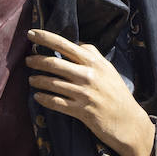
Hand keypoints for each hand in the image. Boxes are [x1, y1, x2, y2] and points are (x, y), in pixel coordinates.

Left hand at [25, 28, 155, 155]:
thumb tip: (76, 44)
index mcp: (95, 62)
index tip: (31, 34)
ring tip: (31, 79)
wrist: (129, 122)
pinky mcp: (82, 111)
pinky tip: (37, 96)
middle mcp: (89, 75)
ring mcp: (85, 94)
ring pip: (52, 83)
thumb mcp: (108, 69)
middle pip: (54, 63)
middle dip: (36, 60)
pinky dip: (44, 99)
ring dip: (37, 80)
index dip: (46, 37)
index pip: (65, 45)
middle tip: (27, 60)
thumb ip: (93, 55)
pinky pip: (56, 102)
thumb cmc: (117, 93)